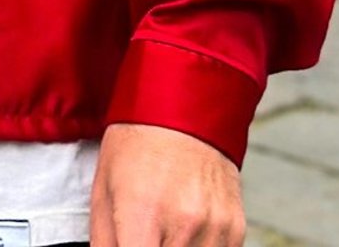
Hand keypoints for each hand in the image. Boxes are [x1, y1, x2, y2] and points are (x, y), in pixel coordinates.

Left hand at [91, 124, 243, 246]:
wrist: (184, 105)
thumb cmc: (136, 146)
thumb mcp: (103, 189)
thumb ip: (104, 243)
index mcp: (143, 213)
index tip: (132, 244)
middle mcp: (184, 223)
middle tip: (146, 235)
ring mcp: (215, 227)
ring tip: (164, 231)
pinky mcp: (235, 228)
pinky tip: (186, 230)